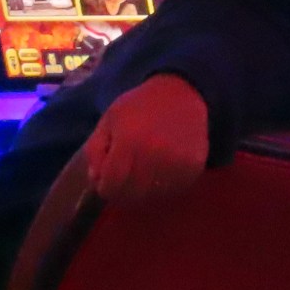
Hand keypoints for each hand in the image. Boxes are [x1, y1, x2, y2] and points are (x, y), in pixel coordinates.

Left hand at [86, 75, 210, 204]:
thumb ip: (95, 151)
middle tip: (124, 178)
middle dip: (123, 190)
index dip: (104, 186)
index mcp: (129, 142)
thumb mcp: (108, 120)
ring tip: (144, 173)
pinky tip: (162, 171)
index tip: (107, 180)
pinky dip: (165, 186)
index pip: (111, 186)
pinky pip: (174, 190)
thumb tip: (97, 179)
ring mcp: (177, 163)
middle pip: (132, 194)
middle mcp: (154, 155)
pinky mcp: (194, 167)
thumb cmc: (140, 106)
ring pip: (153, 195)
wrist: (183, 94)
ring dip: (145, 189)